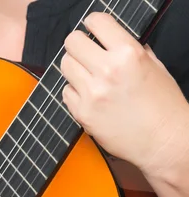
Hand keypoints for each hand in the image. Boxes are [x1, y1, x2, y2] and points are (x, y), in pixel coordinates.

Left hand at [60, 12, 188, 174]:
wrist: (163, 141)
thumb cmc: (163, 106)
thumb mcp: (155, 67)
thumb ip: (131, 50)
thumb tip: (111, 40)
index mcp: (128, 54)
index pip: (96, 22)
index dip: (92, 25)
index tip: (92, 31)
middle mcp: (107, 71)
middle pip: (72, 42)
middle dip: (79, 45)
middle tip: (86, 54)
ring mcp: (91, 93)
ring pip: (65, 65)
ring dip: (75, 68)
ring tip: (89, 77)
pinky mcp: (82, 113)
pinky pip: (65, 92)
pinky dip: (74, 92)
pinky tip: (90, 97)